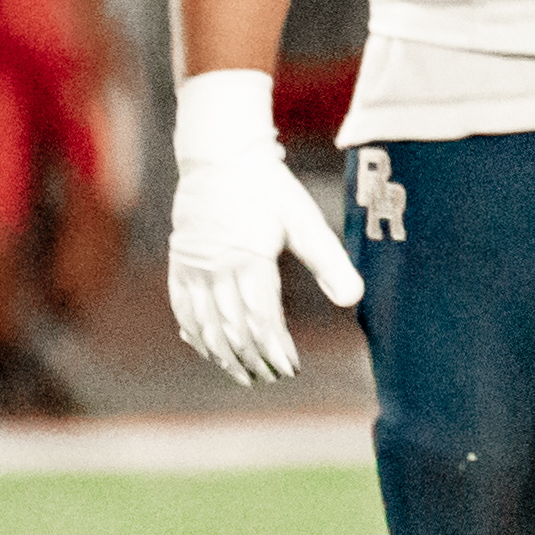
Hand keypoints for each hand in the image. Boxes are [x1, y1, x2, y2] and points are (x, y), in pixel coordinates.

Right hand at [166, 68, 357, 383]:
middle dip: (253, 358)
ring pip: (204, 323)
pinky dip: (194, 331)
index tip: (290, 367)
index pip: (261, 317)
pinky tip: (206, 348)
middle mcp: (216, 266)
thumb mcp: (305, 220)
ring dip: (223, 354)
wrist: (220, 157)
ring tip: (244, 375)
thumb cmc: (270, 188)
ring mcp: (193, 266)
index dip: (275, 347)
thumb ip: (328, 261)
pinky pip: (182, 306)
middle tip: (273, 377)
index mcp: (248, 257)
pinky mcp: (180, 262)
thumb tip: (353, 299)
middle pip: (232, 327)